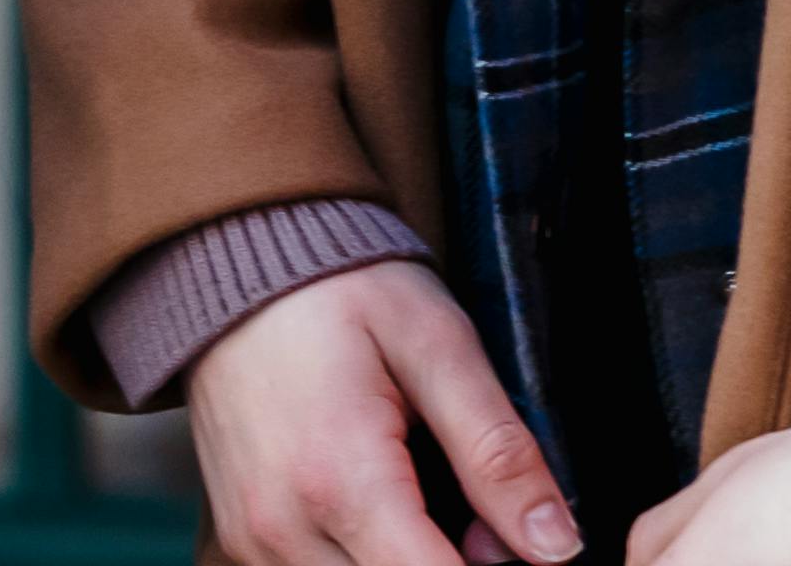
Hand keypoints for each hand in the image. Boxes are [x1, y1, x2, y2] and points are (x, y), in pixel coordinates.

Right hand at [183, 260, 577, 565]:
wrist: (234, 254)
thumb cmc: (338, 287)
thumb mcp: (437, 344)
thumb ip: (497, 450)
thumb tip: (556, 544)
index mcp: (339, 480)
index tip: (510, 535)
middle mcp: (282, 530)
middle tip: (473, 514)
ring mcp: (251, 542)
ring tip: (421, 503)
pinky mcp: (239, 542)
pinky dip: (362, 560)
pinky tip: (381, 513)